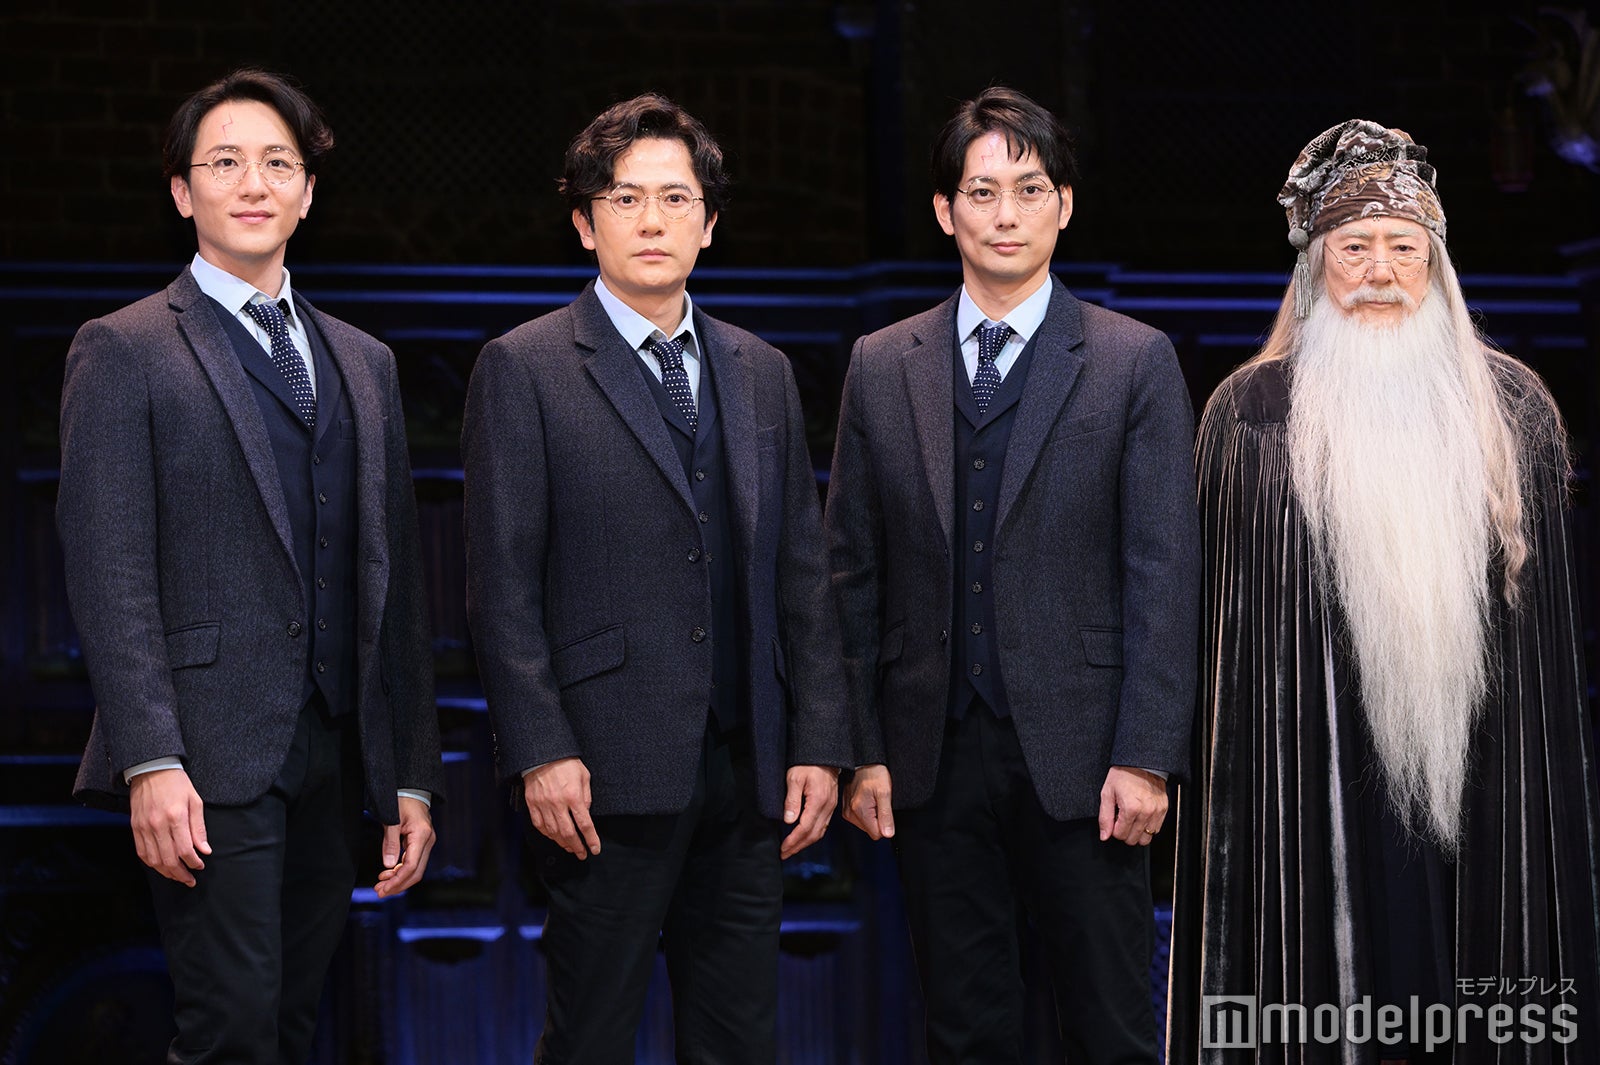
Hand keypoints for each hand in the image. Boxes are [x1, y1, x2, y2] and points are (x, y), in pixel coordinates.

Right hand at [129, 767, 210, 886]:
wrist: (151, 769)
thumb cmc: (177, 783)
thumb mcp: (195, 801)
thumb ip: (199, 828)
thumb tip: (204, 850)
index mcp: (175, 817)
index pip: (185, 850)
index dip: (193, 862)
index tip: (200, 866)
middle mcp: (157, 825)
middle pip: (168, 860)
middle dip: (181, 874)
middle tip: (190, 880)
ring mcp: (143, 828)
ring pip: (153, 860)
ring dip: (166, 873)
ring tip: (177, 876)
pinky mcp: (134, 828)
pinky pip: (142, 853)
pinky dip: (151, 863)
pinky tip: (161, 867)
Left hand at [375, 795, 435, 897]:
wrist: (411, 788)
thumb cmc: (401, 800)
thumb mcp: (392, 819)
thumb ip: (390, 843)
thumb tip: (388, 865)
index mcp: (421, 836)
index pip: (411, 866)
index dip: (397, 881)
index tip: (382, 888)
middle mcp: (428, 841)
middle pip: (416, 872)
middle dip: (398, 885)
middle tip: (380, 891)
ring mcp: (426, 843)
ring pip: (415, 869)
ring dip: (399, 879)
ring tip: (381, 883)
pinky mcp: (421, 843)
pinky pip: (413, 862)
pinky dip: (400, 870)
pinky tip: (388, 872)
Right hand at [524, 757, 599, 858]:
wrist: (542, 754)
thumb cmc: (566, 763)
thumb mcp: (584, 776)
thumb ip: (586, 797)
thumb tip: (586, 814)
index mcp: (573, 796)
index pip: (584, 824)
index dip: (591, 839)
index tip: (594, 849)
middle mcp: (558, 803)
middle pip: (568, 833)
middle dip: (577, 846)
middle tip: (582, 854)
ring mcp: (543, 805)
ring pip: (553, 832)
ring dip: (562, 843)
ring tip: (570, 847)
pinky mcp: (532, 804)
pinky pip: (539, 825)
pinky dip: (547, 834)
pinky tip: (553, 837)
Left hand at [780, 765, 839, 858]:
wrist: (825, 755)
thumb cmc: (808, 764)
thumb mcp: (794, 778)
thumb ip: (792, 800)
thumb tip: (789, 820)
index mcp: (818, 801)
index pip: (805, 828)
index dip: (793, 840)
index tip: (783, 848)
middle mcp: (827, 807)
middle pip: (814, 834)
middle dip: (799, 846)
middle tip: (785, 853)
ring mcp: (831, 807)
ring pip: (820, 832)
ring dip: (806, 843)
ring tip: (793, 848)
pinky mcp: (831, 805)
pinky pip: (823, 825)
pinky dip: (813, 835)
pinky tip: (804, 837)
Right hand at [842, 763, 894, 839]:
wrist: (863, 761)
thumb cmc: (874, 773)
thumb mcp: (885, 792)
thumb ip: (886, 815)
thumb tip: (888, 834)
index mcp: (859, 810)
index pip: (876, 834)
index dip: (885, 824)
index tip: (884, 809)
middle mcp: (850, 813)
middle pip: (870, 830)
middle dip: (877, 818)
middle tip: (878, 802)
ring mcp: (847, 810)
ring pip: (866, 825)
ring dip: (872, 814)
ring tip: (873, 799)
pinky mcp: (846, 808)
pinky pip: (860, 818)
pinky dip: (866, 811)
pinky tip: (867, 799)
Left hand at [1098, 765, 1167, 845]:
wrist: (1141, 763)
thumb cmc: (1123, 775)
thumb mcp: (1107, 793)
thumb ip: (1105, 817)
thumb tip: (1105, 835)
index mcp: (1131, 808)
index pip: (1120, 835)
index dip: (1114, 829)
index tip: (1114, 819)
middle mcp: (1146, 812)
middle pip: (1133, 839)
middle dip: (1125, 832)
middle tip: (1122, 819)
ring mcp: (1157, 811)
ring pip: (1146, 838)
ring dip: (1137, 833)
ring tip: (1132, 820)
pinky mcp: (1164, 809)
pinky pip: (1156, 829)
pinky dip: (1148, 827)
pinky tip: (1141, 817)